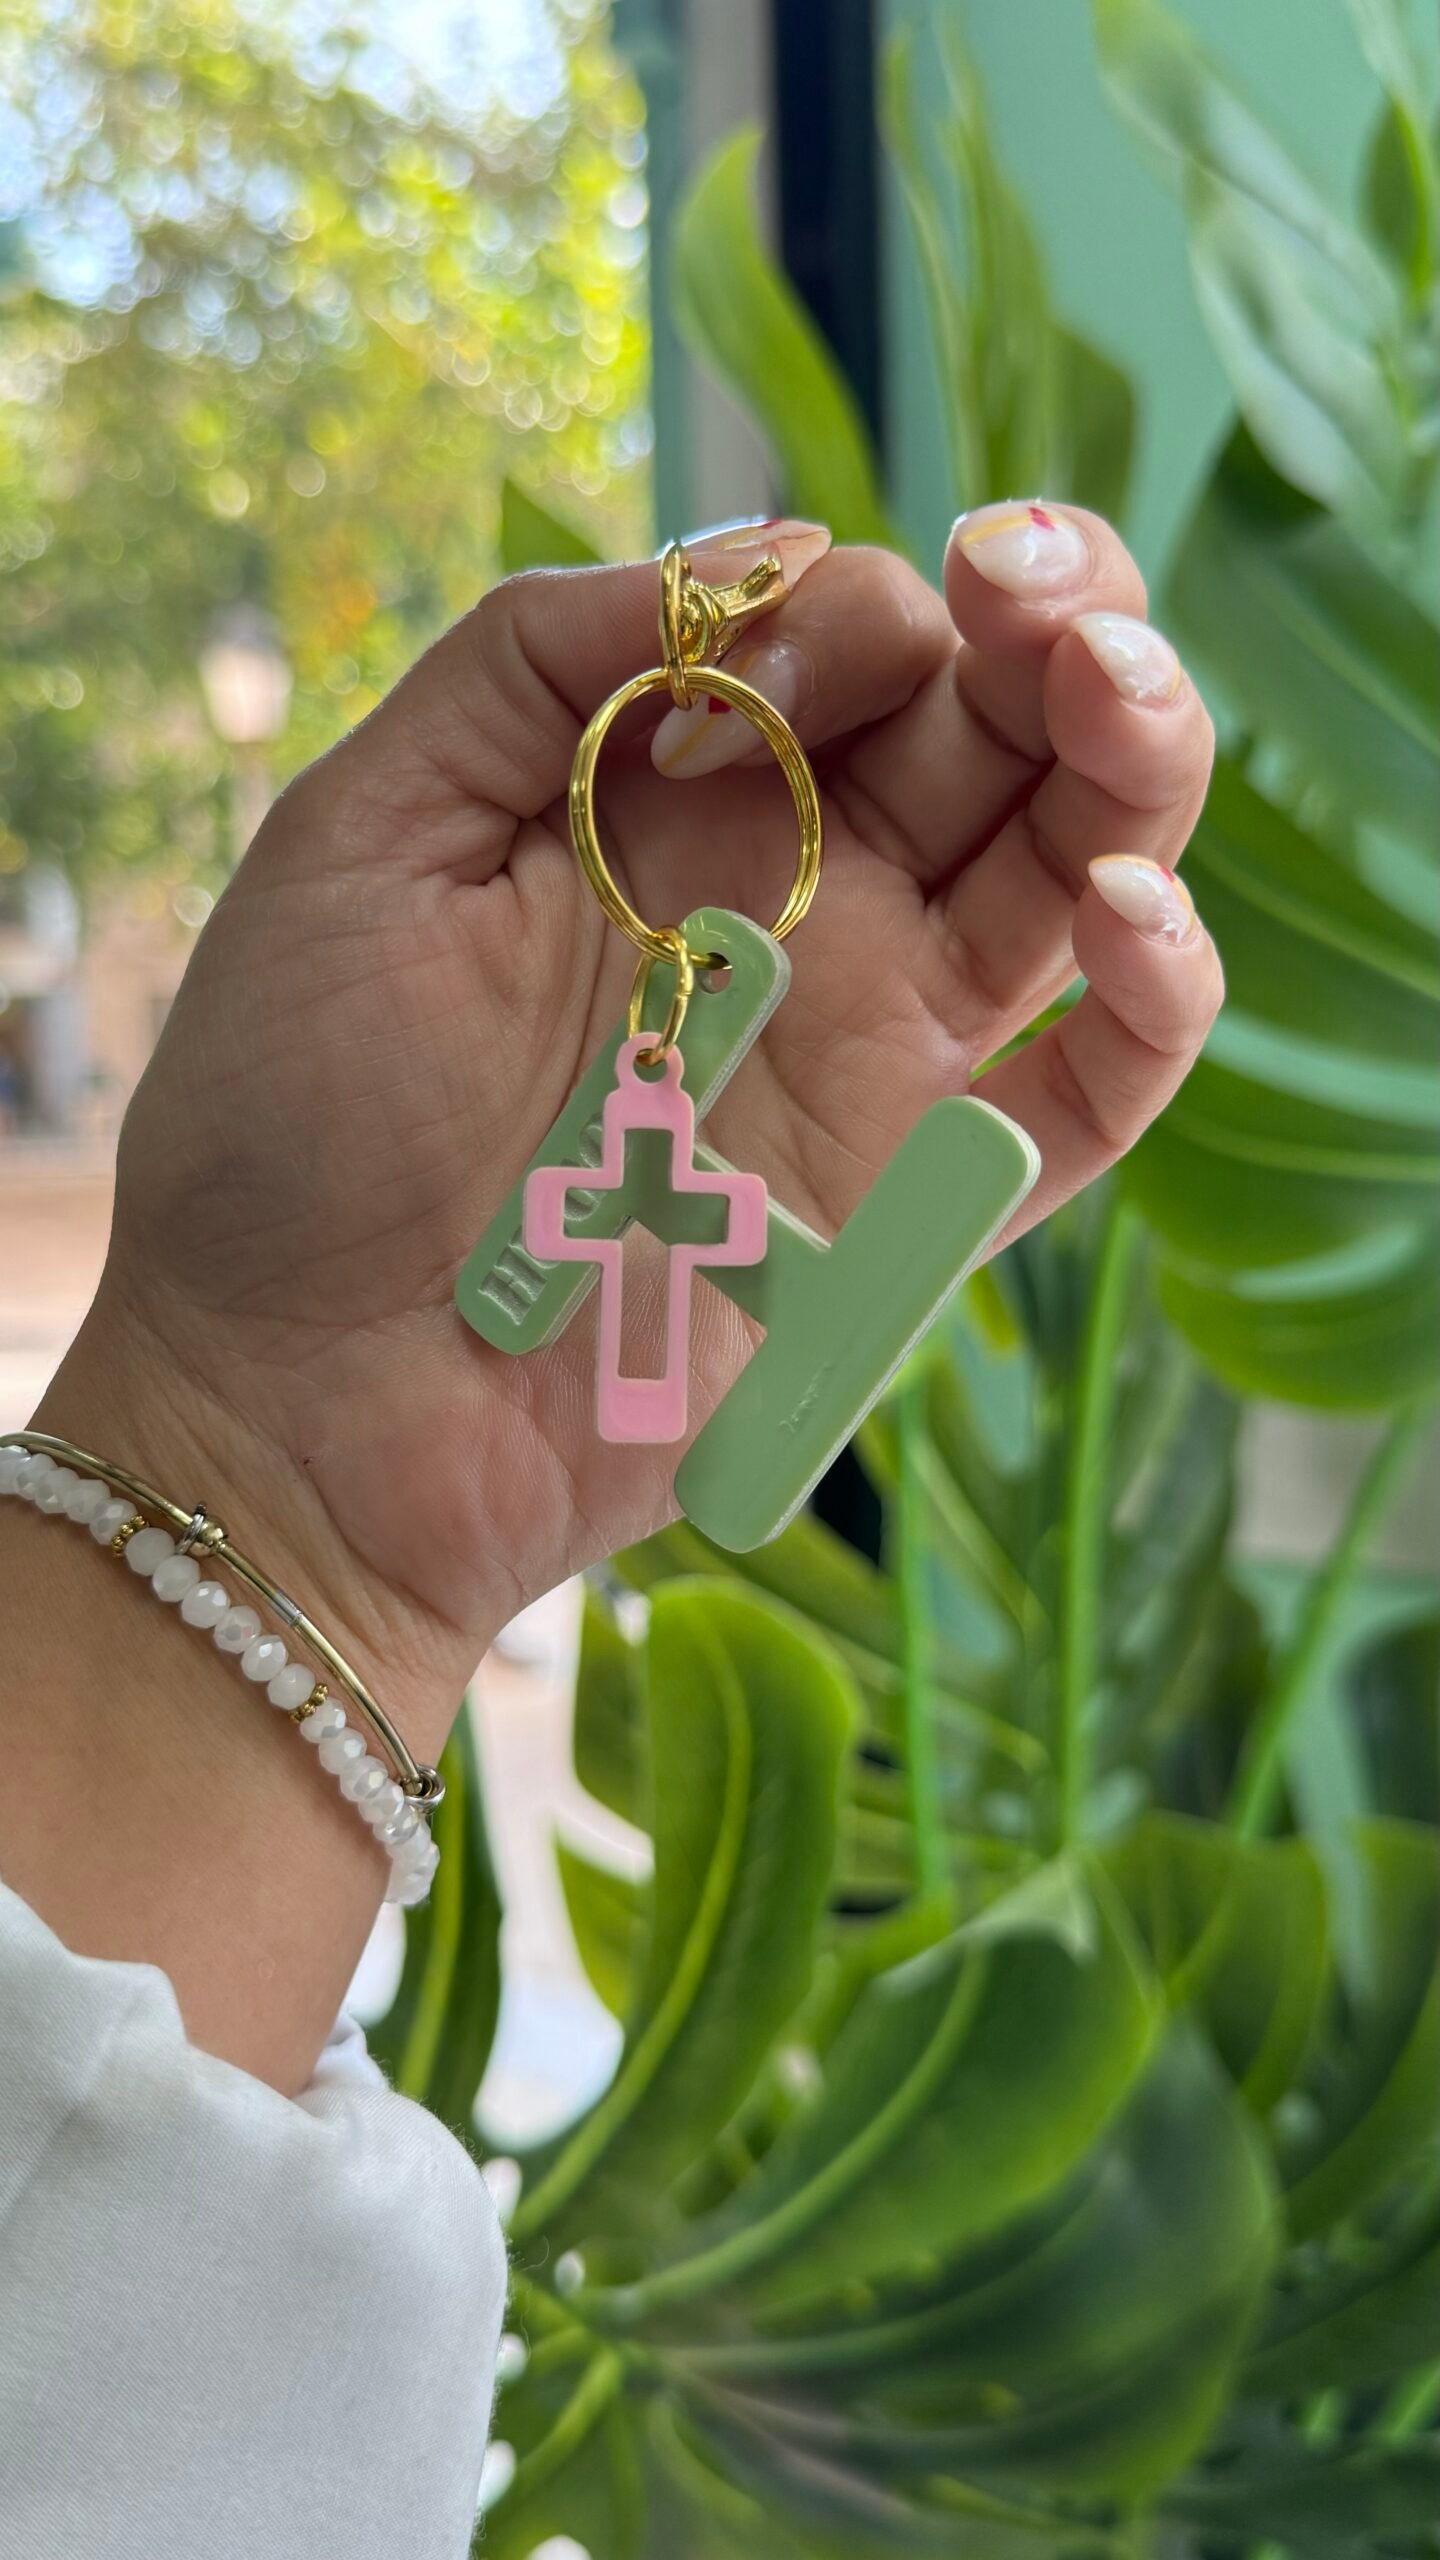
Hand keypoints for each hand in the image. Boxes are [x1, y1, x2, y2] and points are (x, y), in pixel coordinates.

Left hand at [52, 503, 1219, 1736]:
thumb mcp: (367, 830)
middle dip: (1051, 619)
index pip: (857, 646)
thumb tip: (760, 557)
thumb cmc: (289, 1118)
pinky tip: (1121, 910)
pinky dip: (1157, 995)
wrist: (291, 1398)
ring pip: (1078, 869)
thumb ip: (536, 664)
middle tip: (1028, 585)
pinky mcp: (914, 1204)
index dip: (863, 607)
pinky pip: (1090, 1091)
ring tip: (1107, 683)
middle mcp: (801, 908)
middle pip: (1000, 730)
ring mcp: (870, 1051)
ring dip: (1134, 753)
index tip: (780, 655)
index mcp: (674, 805)